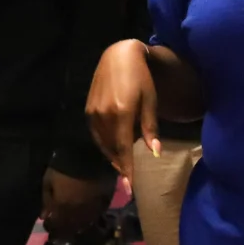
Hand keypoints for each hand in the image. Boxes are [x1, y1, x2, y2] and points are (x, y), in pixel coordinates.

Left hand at [41, 169, 110, 236]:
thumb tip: (44, 216)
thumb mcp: (48, 180)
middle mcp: (77, 214)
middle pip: (69, 229)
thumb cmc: (63, 167)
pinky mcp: (103, 205)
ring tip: (71, 222)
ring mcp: (91, 211)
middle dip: (62, 229)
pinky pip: (94, 218)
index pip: (55, 226)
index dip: (50, 226)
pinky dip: (88, 219)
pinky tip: (84, 216)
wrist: (88, 157)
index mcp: (62, 209)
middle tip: (59, 225)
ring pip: (82, 226)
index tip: (47, 224)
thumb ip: (46, 200)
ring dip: (75, 226)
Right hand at [85, 40, 160, 188]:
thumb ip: (150, 128)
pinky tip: (113, 145)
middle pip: (112, 149)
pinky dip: (104, 144)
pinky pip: (96, 134)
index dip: (127, 169)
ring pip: (102, 143)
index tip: (130, 188)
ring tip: (123, 162)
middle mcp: (104, 115)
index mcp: (122, 113)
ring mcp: (93, 112)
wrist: (118, 55)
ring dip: (113, 155)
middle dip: (121, 164)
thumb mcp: (150, 101)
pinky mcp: (88, 109)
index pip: (124, 149)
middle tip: (129, 177)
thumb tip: (155, 153)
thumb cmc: (141, 77)